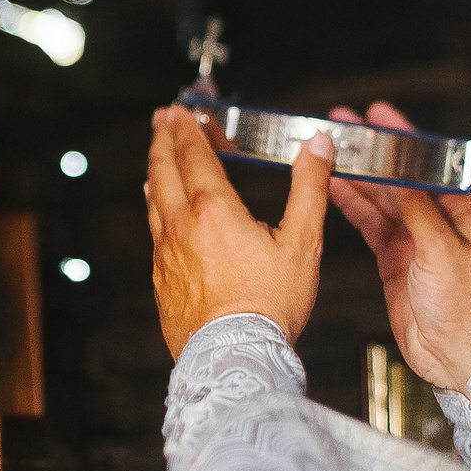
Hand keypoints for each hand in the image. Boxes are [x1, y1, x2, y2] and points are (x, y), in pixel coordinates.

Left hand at [146, 104, 332, 358]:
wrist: (236, 359)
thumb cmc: (270, 306)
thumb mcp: (302, 242)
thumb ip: (309, 188)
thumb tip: (317, 147)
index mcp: (213, 211)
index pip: (193, 156)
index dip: (188, 129)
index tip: (183, 110)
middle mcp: (181, 228)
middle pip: (163, 171)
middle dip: (163, 140)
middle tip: (163, 120)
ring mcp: (166, 256)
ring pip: (153, 202)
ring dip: (156, 173)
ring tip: (158, 160)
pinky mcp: (162, 281)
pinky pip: (155, 234)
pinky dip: (157, 211)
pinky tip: (162, 216)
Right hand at [326, 101, 470, 392]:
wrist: (459, 357)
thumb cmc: (469, 309)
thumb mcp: (442, 252)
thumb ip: (418, 209)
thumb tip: (399, 171)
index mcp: (469, 208)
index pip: (432, 161)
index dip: (404, 136)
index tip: (379, 114)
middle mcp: (444, 216)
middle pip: (403, 173)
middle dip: (374, 150)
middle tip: (343, 125)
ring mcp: (419, 235)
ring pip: (383, 195)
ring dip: (358, 174)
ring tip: (330, 150)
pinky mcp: (398, 255)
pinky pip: (372, 221)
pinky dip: (353, 204)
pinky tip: (333, 186)